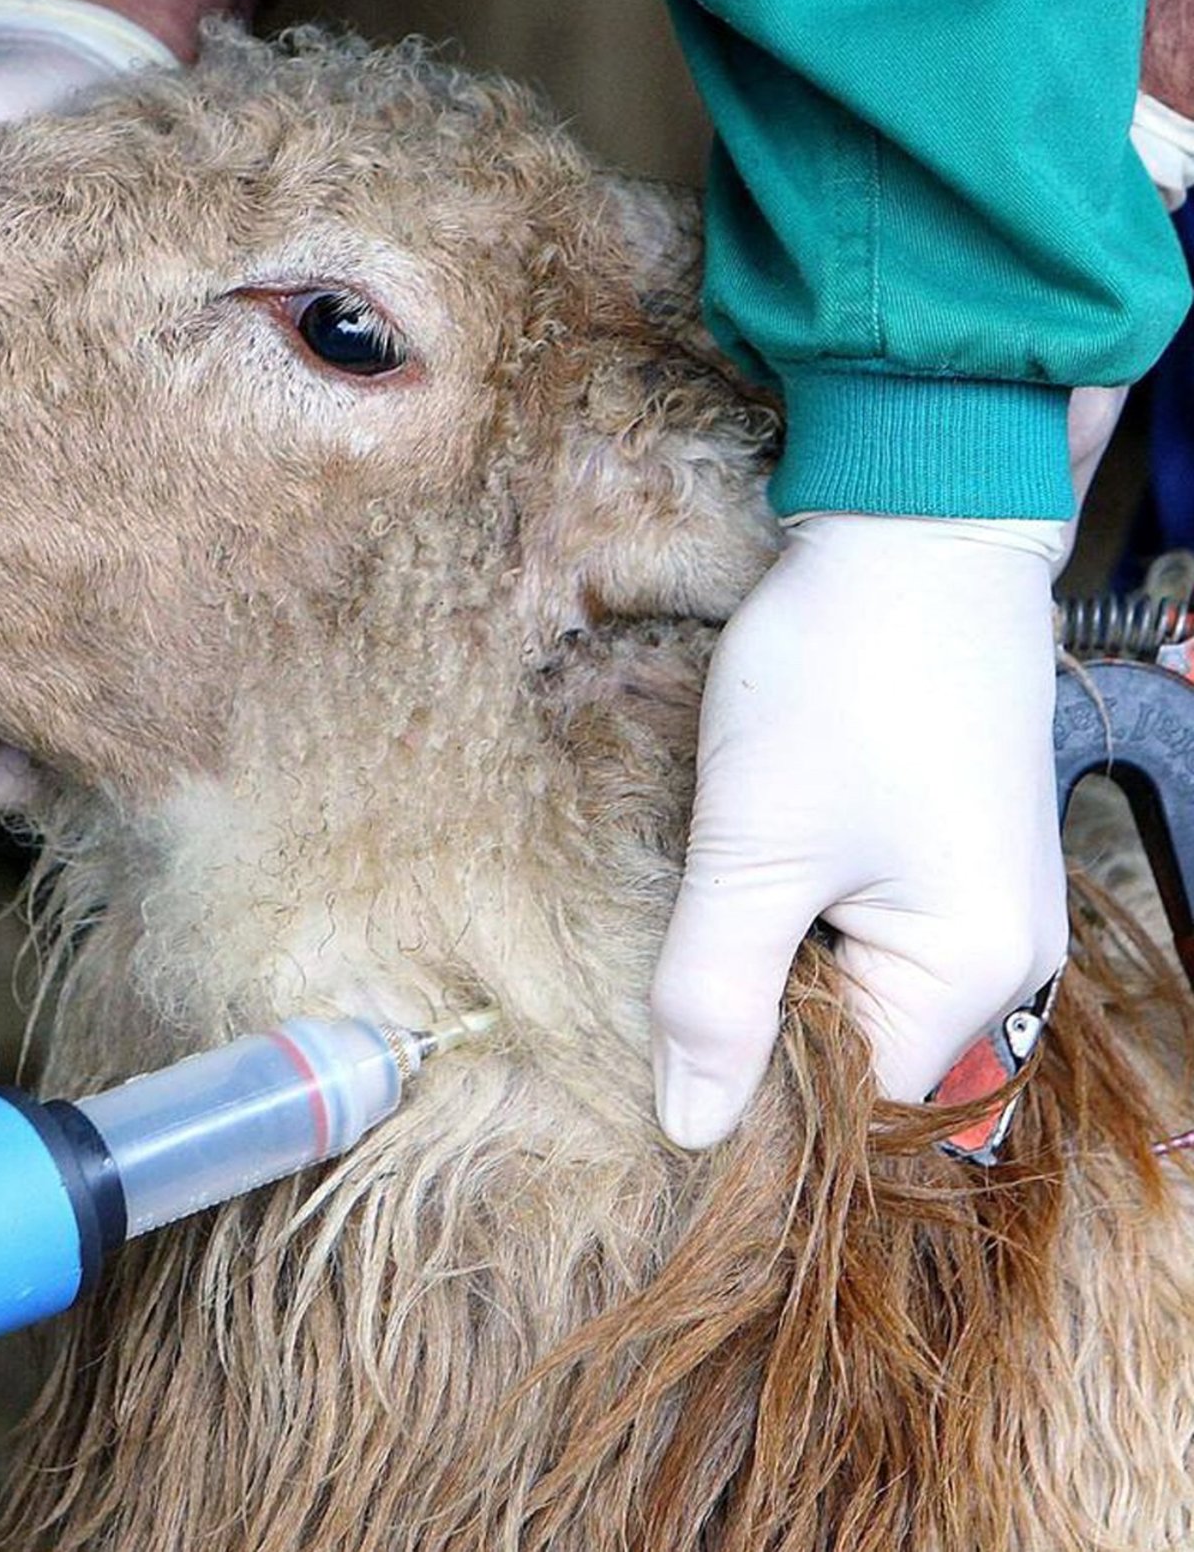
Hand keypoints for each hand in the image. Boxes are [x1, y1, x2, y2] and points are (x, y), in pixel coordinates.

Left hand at [650, 513, 1067, 1147]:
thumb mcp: (754, 846)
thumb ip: (715, 996)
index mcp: (968, 975)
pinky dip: (800, 920)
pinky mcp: (951, 856)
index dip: (748, 1093)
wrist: (914, 528)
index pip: (847, 1101)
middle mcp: (1003, 959)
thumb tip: (691, 1131)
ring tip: (714, 902)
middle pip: (856, 1053)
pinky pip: (869, 934)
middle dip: (759, 1025)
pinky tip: (753, 874)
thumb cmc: (840, 678)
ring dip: (774, 967)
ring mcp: (984, 905)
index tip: (657, 1049)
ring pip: (854, 991)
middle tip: (673, 961)